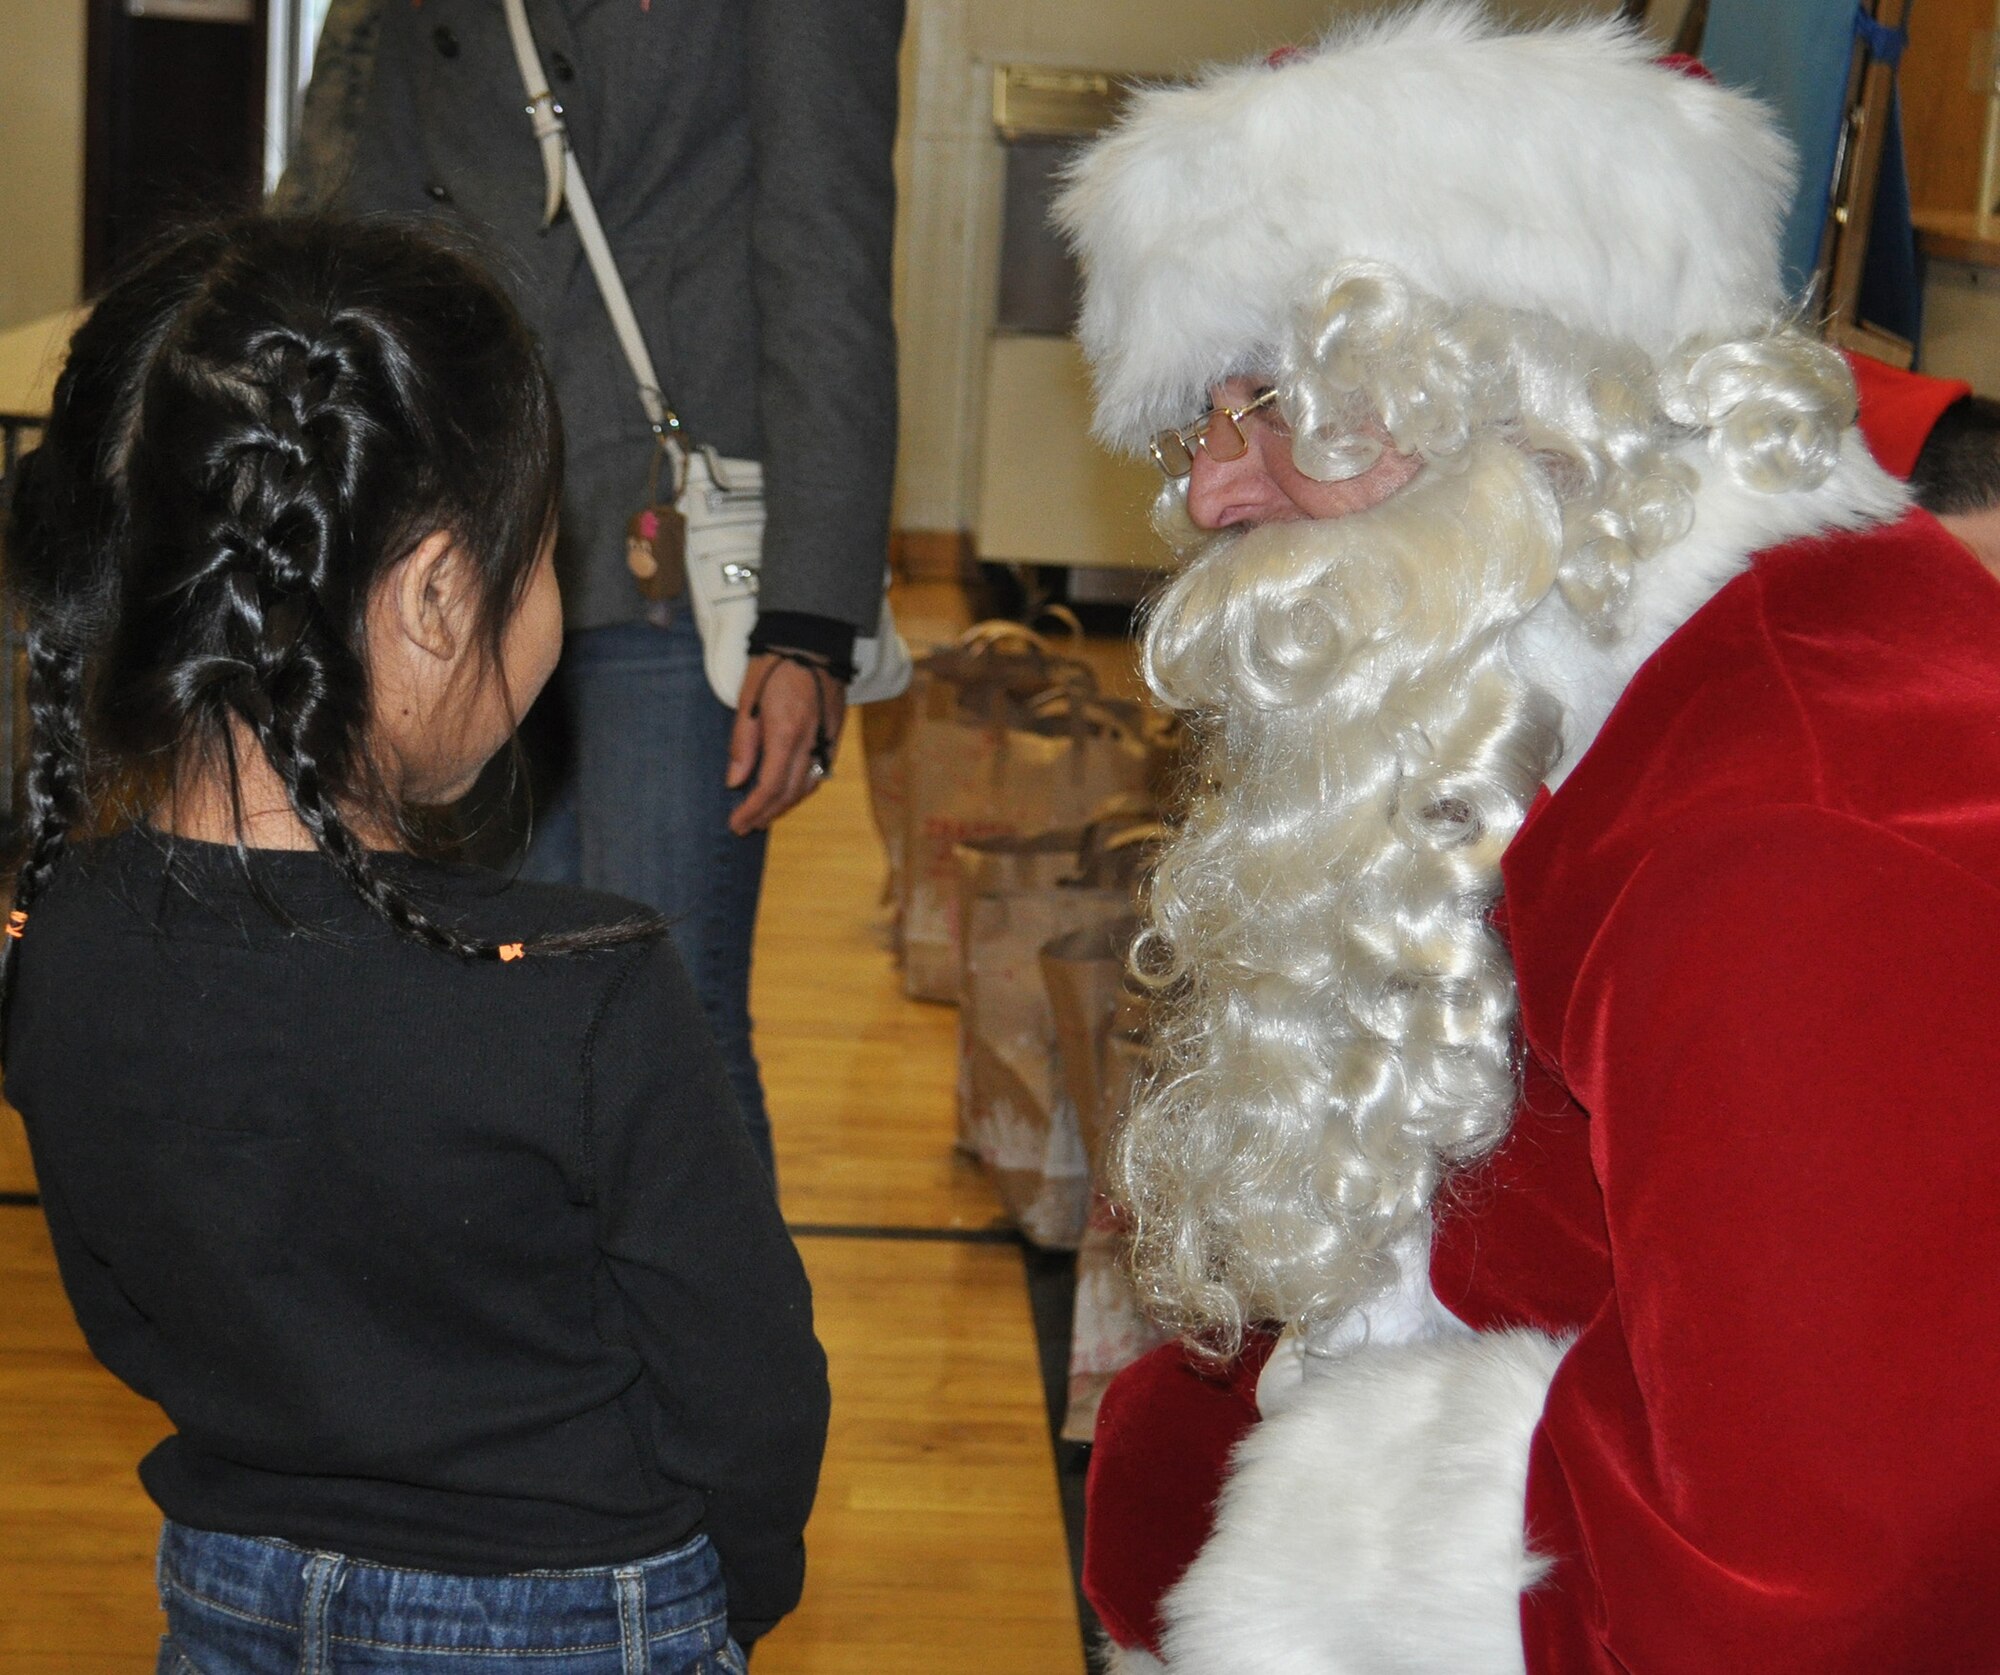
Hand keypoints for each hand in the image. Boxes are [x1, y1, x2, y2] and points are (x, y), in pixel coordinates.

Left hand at [726, 653, 847, 834]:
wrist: (813, 639)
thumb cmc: (775, 664)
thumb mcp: (747, 700)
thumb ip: (743, 744)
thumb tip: (734, 782)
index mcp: (786, 734)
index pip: (769, 787)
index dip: (752, 810)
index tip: (736, 822)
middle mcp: (811, 743)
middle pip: (791, 793)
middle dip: (767, 814)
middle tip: (746, 826)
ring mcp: (827, 739)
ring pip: (808, 786)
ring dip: (785, 805)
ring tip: (764, 814)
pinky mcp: (835, 733)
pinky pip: (821, 771)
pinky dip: (802, 788)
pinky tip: (788, 791)